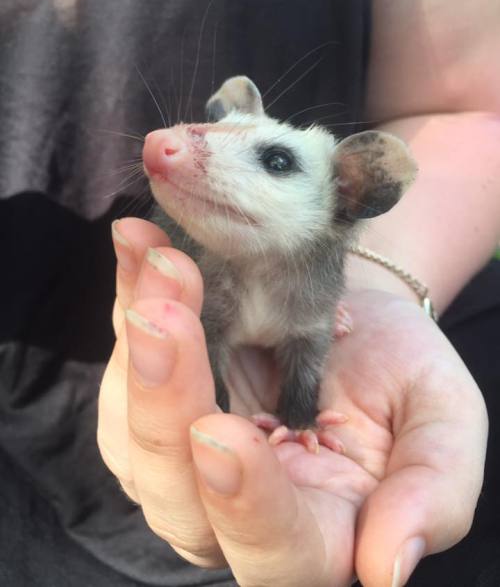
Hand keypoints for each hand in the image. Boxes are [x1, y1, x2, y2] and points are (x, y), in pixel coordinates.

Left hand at [98, 217, 487, 586]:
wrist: (361, 324)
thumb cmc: (404, 374)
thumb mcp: (444, 421)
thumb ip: (432, 492)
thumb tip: (386, 566)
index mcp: (315, 530)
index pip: (273, 544)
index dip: (244, 501)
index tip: (224, 432)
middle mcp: (236, 506)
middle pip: (175, 496)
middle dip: (163, 406)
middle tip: (166, 320)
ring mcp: (186, 457)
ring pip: (129, 432)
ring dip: (136, 347)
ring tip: (160, 265)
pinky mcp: (157, 401)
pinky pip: (125, 367)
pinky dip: (128, 304)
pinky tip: (141, 252)